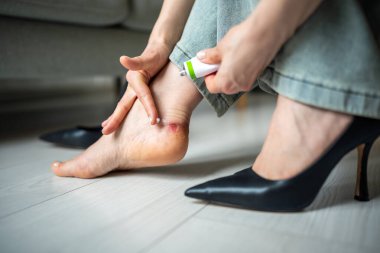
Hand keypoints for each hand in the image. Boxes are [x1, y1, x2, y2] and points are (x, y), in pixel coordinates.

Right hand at [102, 42, 170, 134]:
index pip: (143, 97)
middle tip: (105, 132)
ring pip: (124, 106)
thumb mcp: (149, 56)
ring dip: (116, 117)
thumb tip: (122, 59)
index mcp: (136, 79)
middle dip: (115, 119)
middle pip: (123, 105)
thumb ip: (136, 61)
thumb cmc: (156, 53)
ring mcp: (134, 88)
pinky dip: (123, 112)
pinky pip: (131, 104)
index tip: (153, 121)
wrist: (160, 49)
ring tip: (107, 127)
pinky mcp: (138, 90)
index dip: (149, 109)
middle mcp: (132, 85)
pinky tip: (120, 117)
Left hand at [198, 0, 321, 94]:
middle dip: (218, 74)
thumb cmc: (244, 40)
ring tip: (229, 56)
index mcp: (226, 82)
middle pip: (223, 86)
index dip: (207, 76)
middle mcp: (239, 86)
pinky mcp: (258, 74)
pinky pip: (244, 76)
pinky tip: (240, 56)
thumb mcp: (221, 47)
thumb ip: (210, 57)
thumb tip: (202, 58)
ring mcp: (250, 81)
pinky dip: (239, 70)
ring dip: (229, 72)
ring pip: (234, 82)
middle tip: (217, 60)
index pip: (212, 87)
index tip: (207, 66)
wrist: (267, 31)